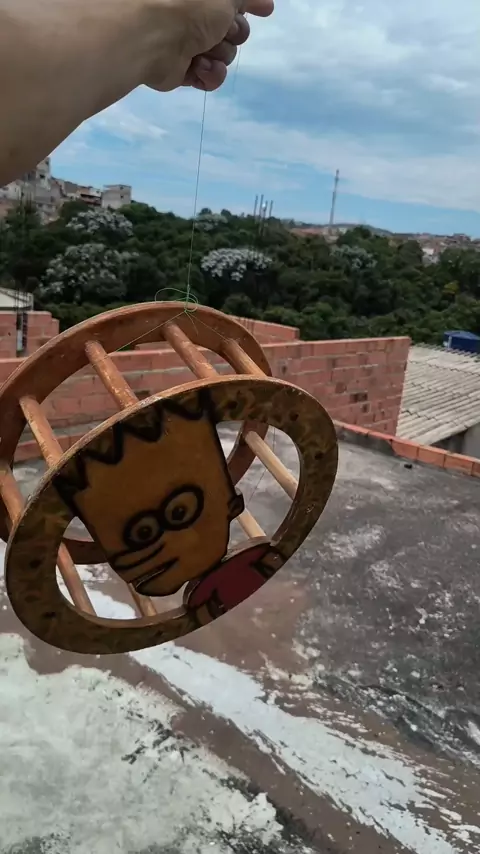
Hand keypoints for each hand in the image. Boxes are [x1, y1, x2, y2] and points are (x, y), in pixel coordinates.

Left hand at [147, 0, 273, 92]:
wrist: (155, 36)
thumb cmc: (190, 5)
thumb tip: (266, 4)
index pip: (234, 3)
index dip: (249, 5)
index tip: (265, 9)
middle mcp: (194, 16)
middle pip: (233, 31)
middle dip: (233, 33)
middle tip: (222, 32)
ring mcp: (188, 44)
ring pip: (224, 55)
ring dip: (219, 54)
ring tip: (203, 50)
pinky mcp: (183, 71)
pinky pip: (211, 77)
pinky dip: (209, 74)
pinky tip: (199, 68)